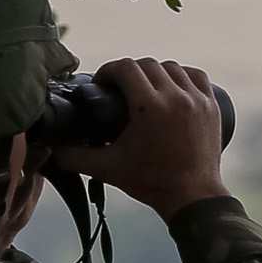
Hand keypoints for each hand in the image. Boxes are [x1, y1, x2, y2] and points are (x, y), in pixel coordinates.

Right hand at [51, 57, 225, 214]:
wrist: (192, 198)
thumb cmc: (150, 183)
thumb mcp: (108, 169)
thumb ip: (76, 158)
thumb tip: (50, 150)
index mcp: (149, 107)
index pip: (125, 67)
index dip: (109, 71)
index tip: (103, 83)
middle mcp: (175, 97)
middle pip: (147, 65)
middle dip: (130, 72)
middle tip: (121, 89)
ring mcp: (197, 99)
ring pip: (172, 67)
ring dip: (155, 73)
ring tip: (146, 89)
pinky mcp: (211, 105)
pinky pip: (196, 76)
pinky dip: (182, 76)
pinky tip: (172, 86)